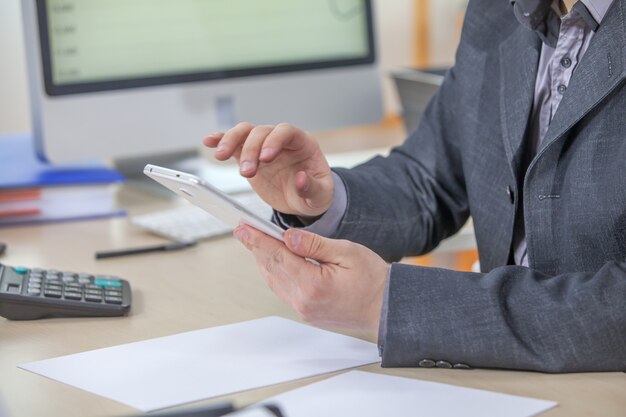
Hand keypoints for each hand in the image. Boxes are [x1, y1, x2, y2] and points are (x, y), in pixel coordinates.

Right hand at [203, 123, 332, 217]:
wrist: (302, 200)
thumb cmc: (315, 194)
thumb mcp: (320, 196)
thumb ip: (311, 187)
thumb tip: (300, 178)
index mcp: (303, 143)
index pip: (286, 131)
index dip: (274, 141)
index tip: (265, 158)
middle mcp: (282, 140)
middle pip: (262, 132)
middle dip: (251, 150)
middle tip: (246, 173)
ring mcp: (264, 146)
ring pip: (245, 132)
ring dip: (231, 141)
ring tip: (221, 156)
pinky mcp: (250, 155)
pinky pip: (234, 143)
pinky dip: (221, 140)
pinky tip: (209, 142)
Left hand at [233, 225, 388, 331]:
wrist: (387, 307)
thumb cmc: (373, 279)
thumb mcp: (346, 251)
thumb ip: (314, 244)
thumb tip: (288, 236)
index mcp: (314, 285)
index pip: (277, 256)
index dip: (257, 240)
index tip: (243, 228)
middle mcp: (304, 301)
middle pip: (271, 268)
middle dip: (255, 247)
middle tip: (243, 230)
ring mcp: (304, 310)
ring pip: (274, 280)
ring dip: (263, 259)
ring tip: (255, 240)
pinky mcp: (306, 313)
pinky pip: (283, 290)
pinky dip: (275, 272)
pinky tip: (273, 259)